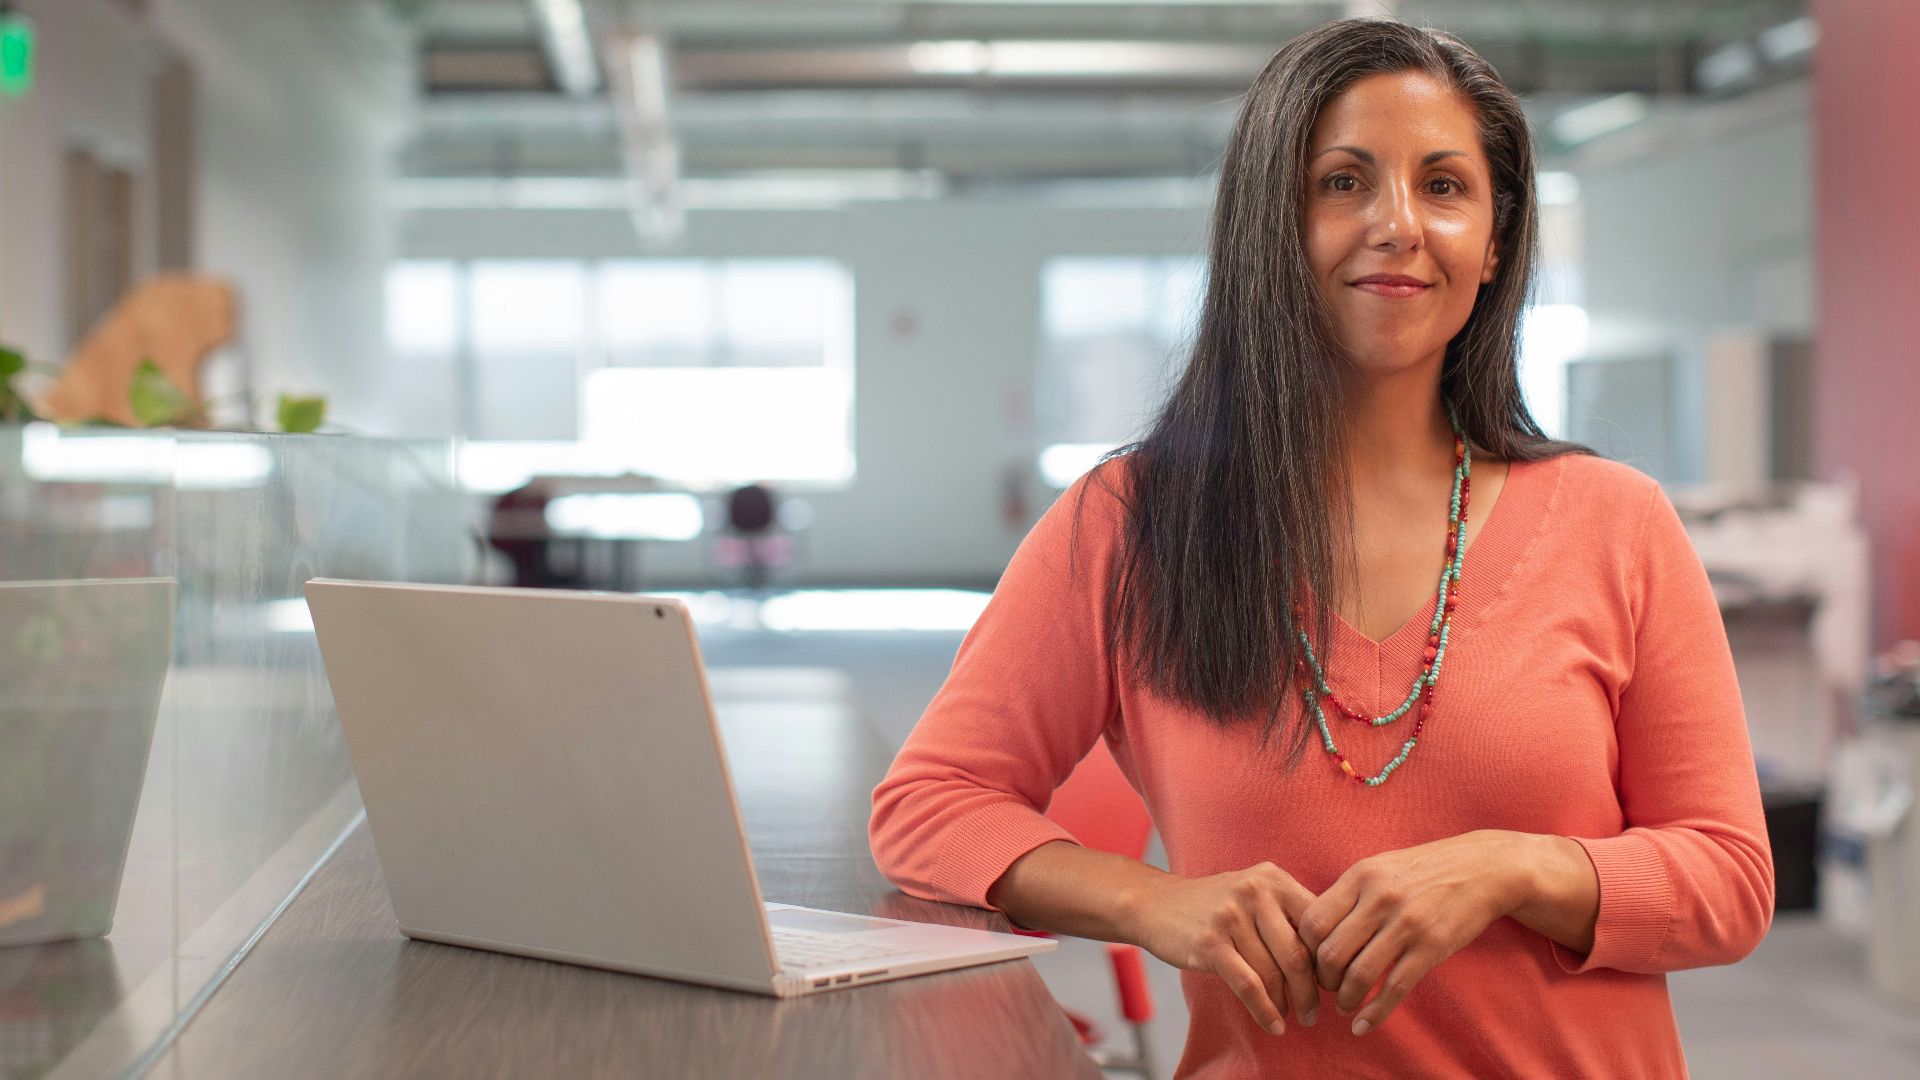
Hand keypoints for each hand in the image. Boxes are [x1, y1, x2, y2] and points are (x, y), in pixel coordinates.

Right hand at [1124, 862, 1324, 1034]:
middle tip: (1315, 1013)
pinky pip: (1248, 986)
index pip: (1317, 925)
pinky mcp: (1210, 943)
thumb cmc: (1212, 905)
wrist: (1154, 903)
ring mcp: (1231, 916)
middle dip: (1311, 992)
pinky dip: (1265, 1011)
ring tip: (1291, 1018)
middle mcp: (1255, 892)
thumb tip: (1331, 958)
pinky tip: (1273, 1025)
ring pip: (1273, 973)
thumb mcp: (1253, 892)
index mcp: (1274, 879)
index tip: (1331, 984)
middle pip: (1298, 954)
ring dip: (1287, 1005)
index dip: (1329, 960)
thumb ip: (1288, 913)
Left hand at [1293, 830, 1531, 1036]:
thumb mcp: (1378, 867)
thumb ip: (1347, 895)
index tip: (1310, 964)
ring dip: (1345, 999)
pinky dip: (1374, 1013)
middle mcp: (1380, 899)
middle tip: (1327, 988)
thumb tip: (1311, 932)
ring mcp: (1407, 923)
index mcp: (1360, 876)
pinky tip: (1363, 1026)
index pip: (1313, 922)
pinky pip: (1395, 988)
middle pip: (1330, 953)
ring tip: (1344, 1006)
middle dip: (1322, 980)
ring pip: (1359, 975)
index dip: (1305, 951)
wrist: (1481, 867)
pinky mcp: (1432, 947)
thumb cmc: (1422, 870)